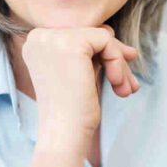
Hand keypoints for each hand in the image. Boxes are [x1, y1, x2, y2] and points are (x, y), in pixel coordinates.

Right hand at [20, 26, 141, 145]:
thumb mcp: (79, 74)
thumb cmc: (72, 112)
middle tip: (130, 84)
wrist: (64, 135)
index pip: (78, 36)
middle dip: (114, 59)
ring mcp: (52, 38)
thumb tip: (110, 30)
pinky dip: (117, 62)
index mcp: (36, 43)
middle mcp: (39, 36)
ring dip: (119, 64)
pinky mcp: (71, 43)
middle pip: (90, 35)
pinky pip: (107, 40)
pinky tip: (117, 84)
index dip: (102, 54)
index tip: (120, 74)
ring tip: (125, 90)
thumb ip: (89, 52)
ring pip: (101, 37)